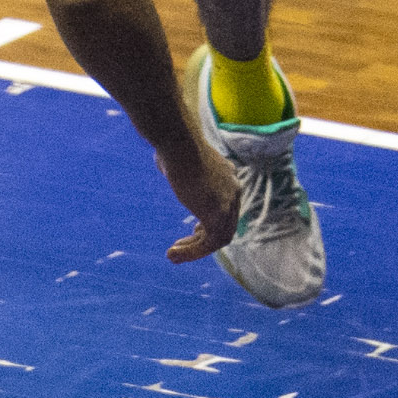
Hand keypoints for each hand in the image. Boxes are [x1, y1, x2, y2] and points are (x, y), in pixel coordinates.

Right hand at [160, 139, 240, 265]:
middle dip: (203, 239)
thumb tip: (164, 160)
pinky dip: (193, 251)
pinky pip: (209, 243)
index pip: (227, 208)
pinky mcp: (217, 215)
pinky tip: (174, 252)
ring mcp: (228, 203)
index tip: (194, 229)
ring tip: (172, 255)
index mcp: (228, 176)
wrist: (178, 142)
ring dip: (195, 250)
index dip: (211, 221)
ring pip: (218, 238)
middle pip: (226, 225)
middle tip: (180, 246)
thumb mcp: (180, 154)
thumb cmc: (172, 144)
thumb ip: (180, 164)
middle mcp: (233, 190)